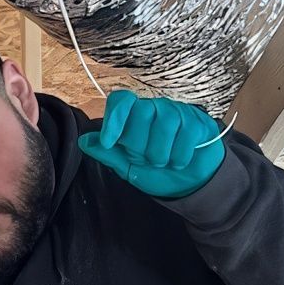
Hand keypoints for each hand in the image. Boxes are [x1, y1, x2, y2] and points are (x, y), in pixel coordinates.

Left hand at [78, 90, 224, 197]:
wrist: (189, 184)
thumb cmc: (157, 172)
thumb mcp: (128, 167)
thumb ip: (108, 154)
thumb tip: (84, 141)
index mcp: (135, 116)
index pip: (121, 99)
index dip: (114, 118)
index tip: (108, 141)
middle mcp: (155, 108)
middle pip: (142, 111)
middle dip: (141, 144)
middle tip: (146, 159)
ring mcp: (179, 113)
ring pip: (166, 122)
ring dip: (161, 152)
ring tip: (163, 163)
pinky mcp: (199, 122)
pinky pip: (187, 133)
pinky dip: (180, 156)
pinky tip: (179, 162)